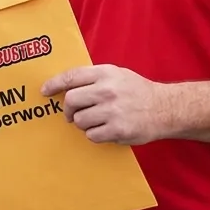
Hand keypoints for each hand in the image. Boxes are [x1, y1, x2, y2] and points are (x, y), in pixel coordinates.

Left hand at [40, 65, 172, 145]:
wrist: (165, 108)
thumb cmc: (137, 90)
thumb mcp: (116, 74)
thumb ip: (93, 77)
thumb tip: (64, 86)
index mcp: (105, 73)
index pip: (71, 76)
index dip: (54, 84)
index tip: (44, 91)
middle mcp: (107, 90)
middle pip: (71, 100)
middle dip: (68, 110)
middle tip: (71, 114)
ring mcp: (112, 111)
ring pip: (79, 120)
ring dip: (82, 123)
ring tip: (95, 121)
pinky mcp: (118, 130)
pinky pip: (91, 135)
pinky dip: (94, 135)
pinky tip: (105, 130)